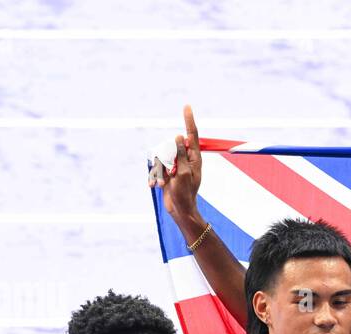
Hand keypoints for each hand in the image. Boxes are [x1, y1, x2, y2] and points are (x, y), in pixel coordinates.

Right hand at [156, 104, 203, 220]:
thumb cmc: (185, 193)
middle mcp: (184, 158)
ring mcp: (174, 164)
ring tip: (164, 183)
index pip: (192, 135)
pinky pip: (156, 166)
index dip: (189, 120)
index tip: (187, 106)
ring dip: (161, 171)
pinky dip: (155, 176)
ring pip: (161, 156)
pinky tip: (156, 185)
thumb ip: (181, 154)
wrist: (179, 210)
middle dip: (167, 160)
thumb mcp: (183, 173)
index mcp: (194, 158)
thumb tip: (180, 136)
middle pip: (170, 146)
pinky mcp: (166, 170)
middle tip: (171, 175)